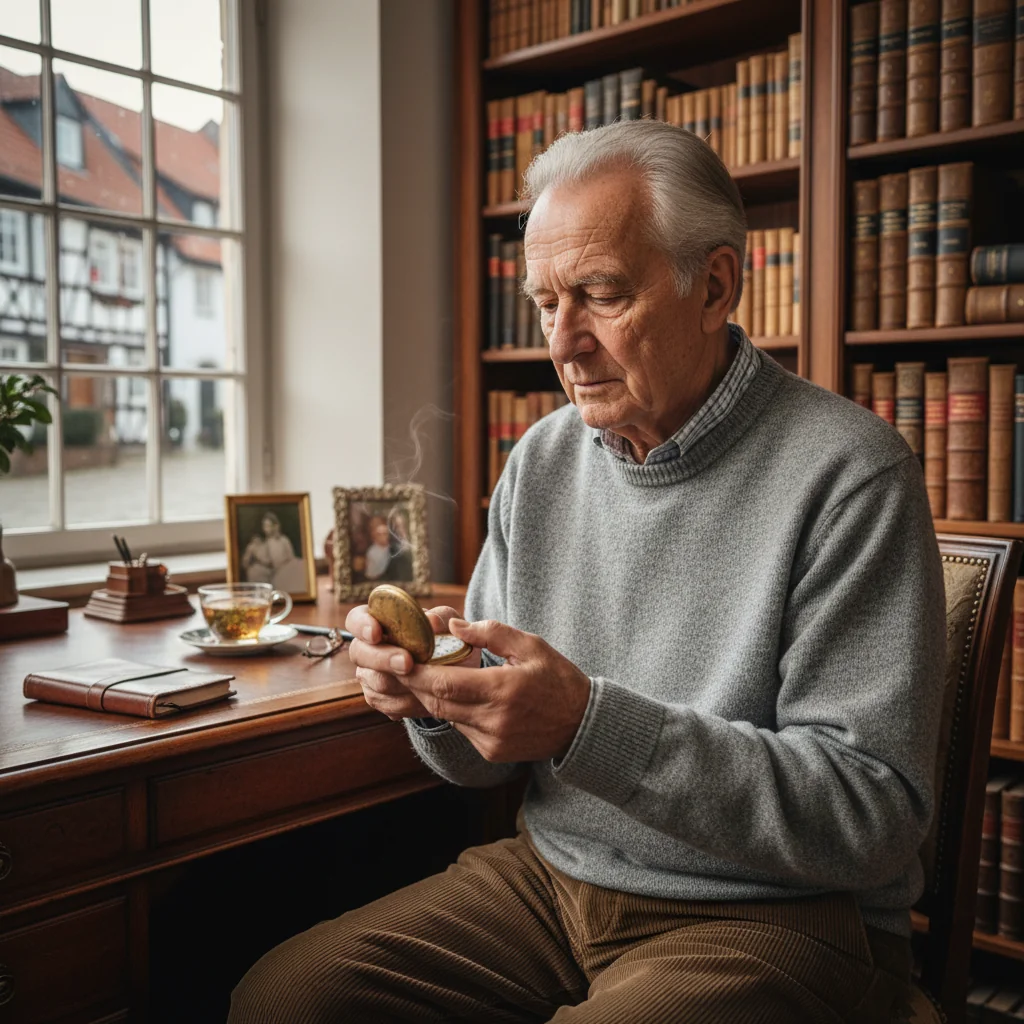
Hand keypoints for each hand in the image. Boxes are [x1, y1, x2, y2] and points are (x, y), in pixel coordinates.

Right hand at [345, 603, 461, 720]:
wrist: (451, 669)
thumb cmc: (443, 635)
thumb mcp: (445, 622)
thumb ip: (440, 617)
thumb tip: (432, 620)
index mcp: (377, 621)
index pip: (355, 619)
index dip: (361, 625)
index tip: (376, 632)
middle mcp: (367, 648)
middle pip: (359, 653)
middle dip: (383, 659)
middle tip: (407, 663)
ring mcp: (369, 675)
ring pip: (376, 682)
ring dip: (402, 683)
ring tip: (427, 681)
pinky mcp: (379, 698)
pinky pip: (388, 703)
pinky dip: (409, 701)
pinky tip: (426, 696)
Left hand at [401, 618, 590, 762]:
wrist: (582, 725)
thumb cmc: (558, 679)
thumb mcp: (531, 646)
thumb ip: (491, 633)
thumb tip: (453, 626)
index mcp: (503, 690)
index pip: (445, 684)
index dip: (418, 673)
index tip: (403, 658)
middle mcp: (494, 720)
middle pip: (438, 702)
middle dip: (416, 683)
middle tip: (403, 664)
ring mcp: (491, 741)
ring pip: (446, 717)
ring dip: (433, 697)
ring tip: (424, 675)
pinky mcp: (492, 752)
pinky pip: (461, 729)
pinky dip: (453, 711)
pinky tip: (455, 696)